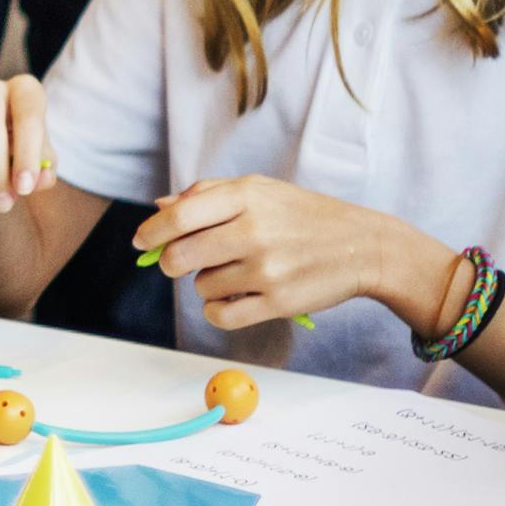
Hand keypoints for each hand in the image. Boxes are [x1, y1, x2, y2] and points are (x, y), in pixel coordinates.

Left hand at [135, 176, 436, 332]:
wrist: (363, 246)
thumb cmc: (304, 215)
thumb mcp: (261, 190)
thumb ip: (208, 194)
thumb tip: (161, 207)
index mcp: (247, 197)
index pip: (179, 217)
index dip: (151, 232)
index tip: (142, 242)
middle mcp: (254, 231)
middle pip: (180, 257)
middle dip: (172, 263)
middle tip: (184, 261)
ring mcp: (266, 269)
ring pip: (201, 286)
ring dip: (207, 283)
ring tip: (235, 272)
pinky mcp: (278, 302)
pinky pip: (220, 315)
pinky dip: (217, 310)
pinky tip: (232, 298)